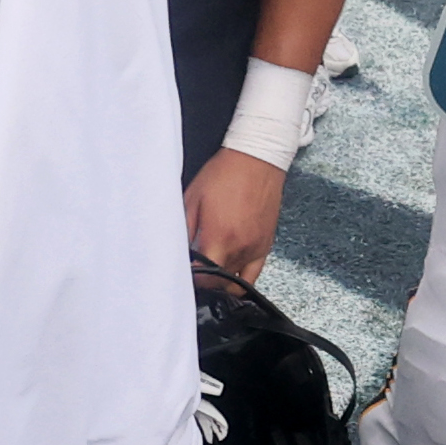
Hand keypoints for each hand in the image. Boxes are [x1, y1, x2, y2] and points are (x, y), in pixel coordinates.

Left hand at [183, 153, 285, 283]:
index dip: (191, 281)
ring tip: (210, 271)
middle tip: (194, 273)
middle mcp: (239, 248)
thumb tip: (179, 254)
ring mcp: (255, 249)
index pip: (203, 279)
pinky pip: (253, 276)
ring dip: (220, 282)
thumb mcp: (192, 198)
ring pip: (235, 284)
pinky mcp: (265, 246)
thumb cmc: (224, 174)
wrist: (256, 160)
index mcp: (218, 238)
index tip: (184, 275)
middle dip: (204, 283)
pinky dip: (240, 280)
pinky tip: (229, 273)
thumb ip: (184, 231)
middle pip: (218, 285)